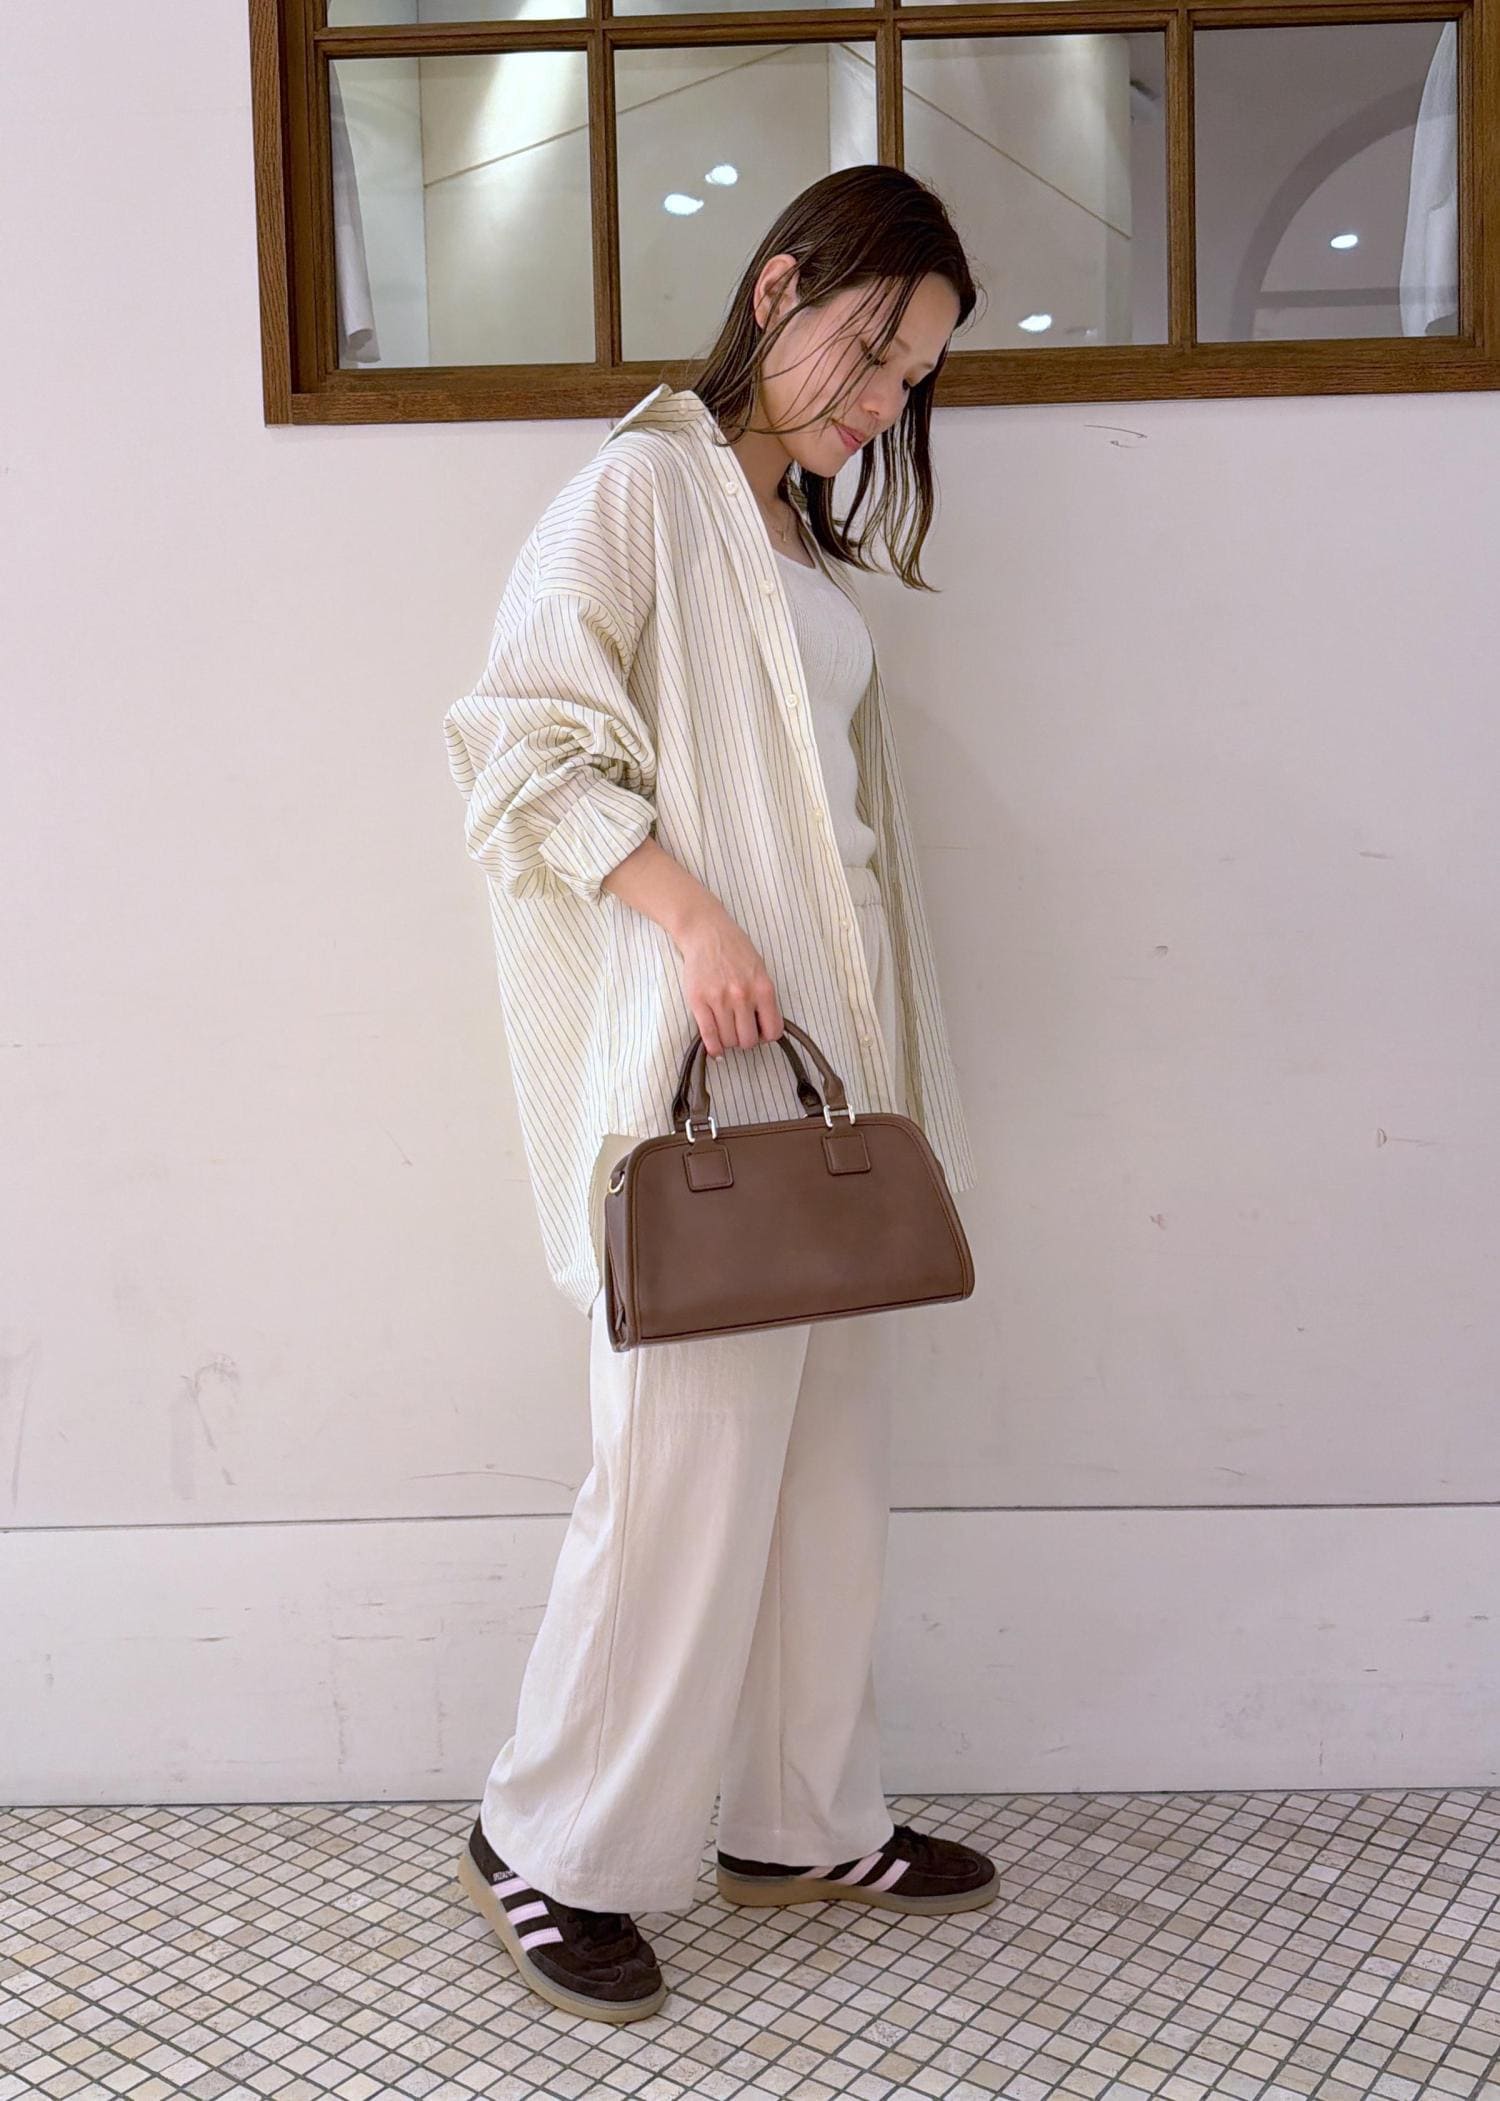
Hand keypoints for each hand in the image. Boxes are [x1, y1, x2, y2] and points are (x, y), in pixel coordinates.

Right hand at [674, 906, 784, 1058]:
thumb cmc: (735, 950)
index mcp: (762, 988)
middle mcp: (742, 996)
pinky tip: (716, 1049)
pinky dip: (714, 1047)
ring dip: (729, 1041)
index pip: (772, 1030)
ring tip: (727, 1031)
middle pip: (748, 1040)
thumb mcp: (760, 970)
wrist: (707, 932)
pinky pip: (709, 1035)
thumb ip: (763, 998)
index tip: (760, 1032)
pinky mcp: (698, 1001)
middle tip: (740, 1031)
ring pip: (729, 1040)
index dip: (766, 1036)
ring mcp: (719, 999)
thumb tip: (764, 1028)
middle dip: (746, 1040)